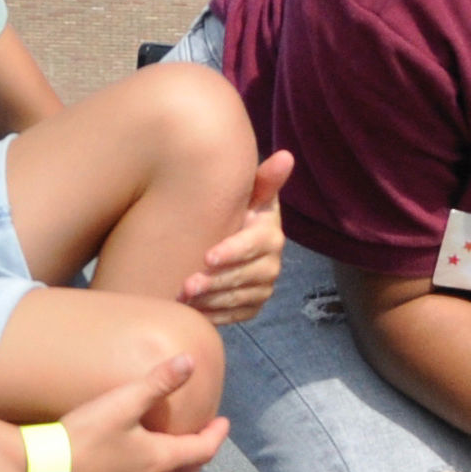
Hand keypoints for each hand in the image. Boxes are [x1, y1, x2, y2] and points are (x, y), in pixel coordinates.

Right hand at [52, 350, 225, 471]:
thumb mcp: (121, 403)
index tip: (223, 423)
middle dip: (196, 462)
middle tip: (196, 445)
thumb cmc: (83, 436)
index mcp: (160, 461)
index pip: (203, 450)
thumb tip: (190, 361)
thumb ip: (158, 383)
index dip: (216, 434)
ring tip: (160, 462)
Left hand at [181, 151, 294, 321]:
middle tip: (186, 285)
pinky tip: (193, 311)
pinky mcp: (252, 306)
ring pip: (238, 299)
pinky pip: (235, 316)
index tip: (207, 257)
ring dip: (210, 301)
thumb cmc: (233, 212)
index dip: (233, 252)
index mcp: (270, 234)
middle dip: (215, 282)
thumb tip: (286, 155)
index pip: (255, 245)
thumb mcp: (247, 195)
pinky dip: (214, 315)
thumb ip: (263, 179)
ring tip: (183, 298)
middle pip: (245, 277)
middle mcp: (271, 262)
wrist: (225, 241)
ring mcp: (262, 287)